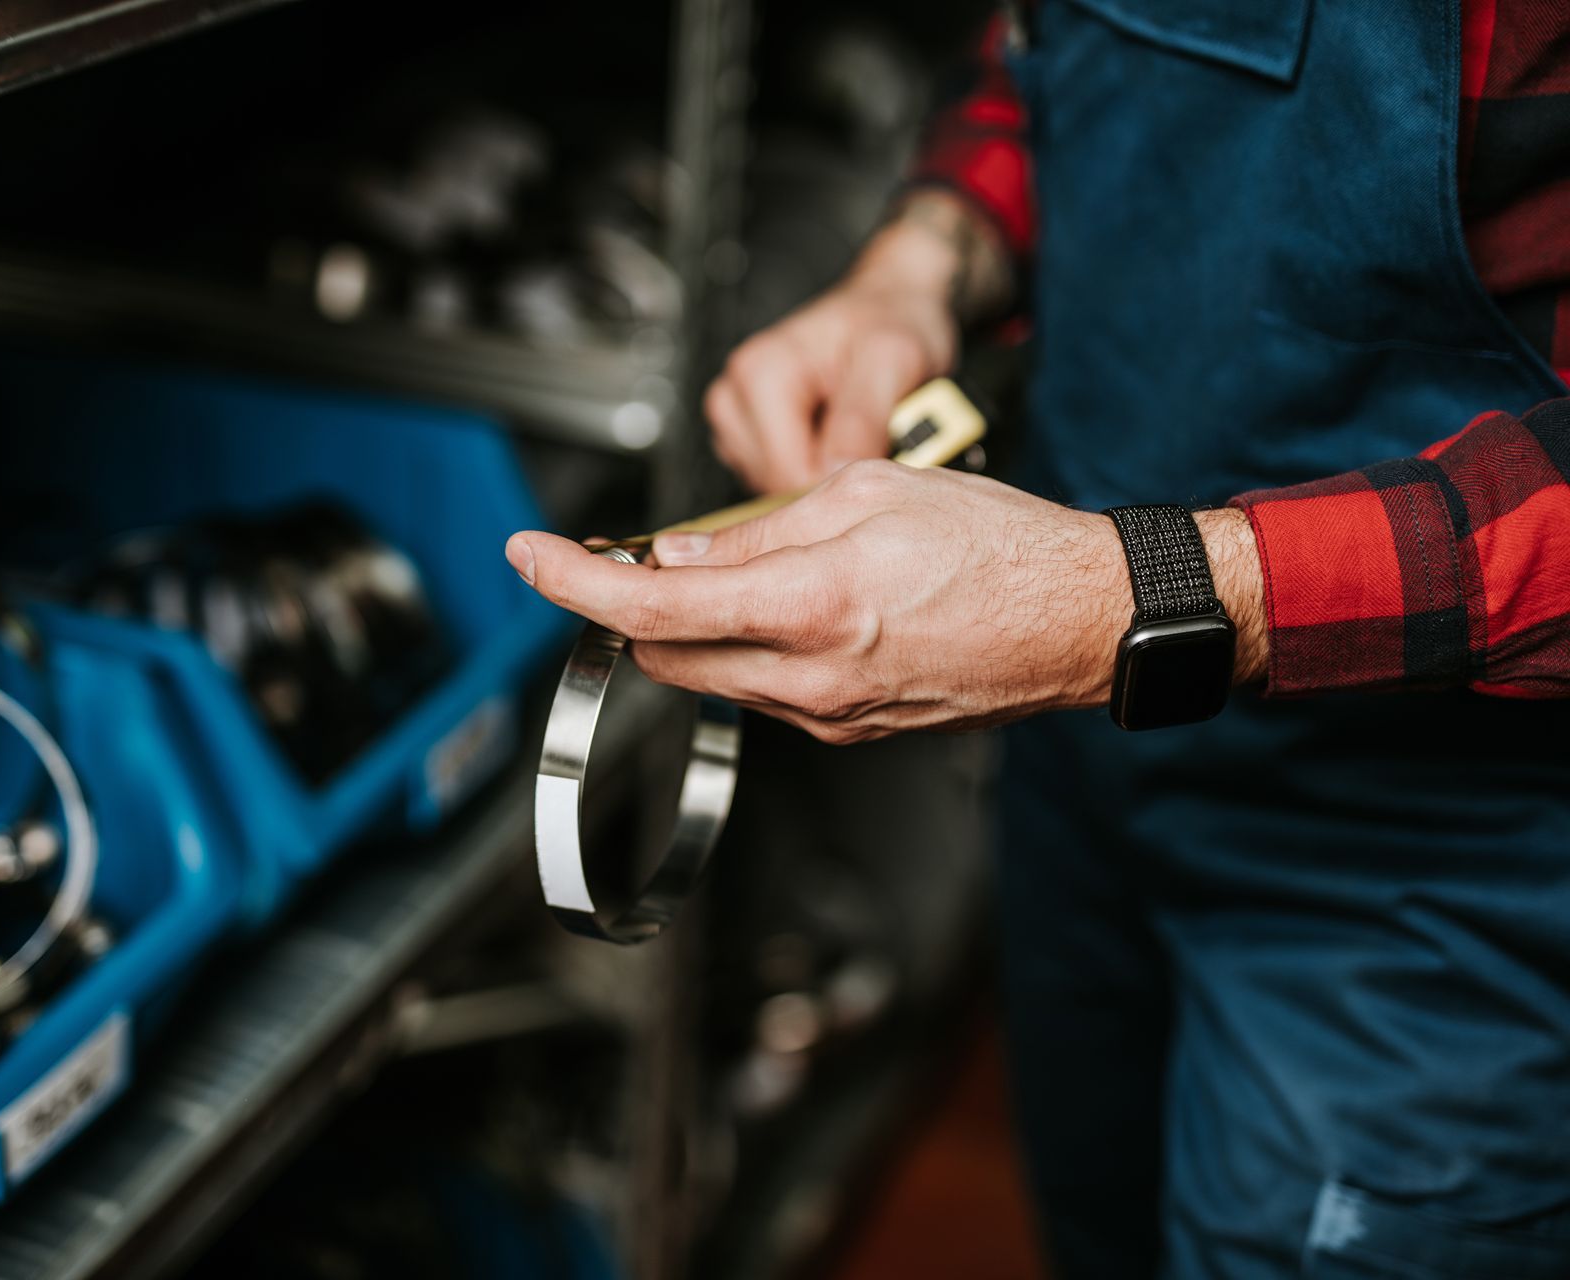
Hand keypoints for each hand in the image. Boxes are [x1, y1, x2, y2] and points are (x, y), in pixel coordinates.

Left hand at [505, 462, 1267, 742]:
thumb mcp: (866, 491)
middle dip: (631, 602)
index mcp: (810, 604)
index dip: (574, 578)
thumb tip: (680, 551)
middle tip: (633, 551)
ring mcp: (828, 717)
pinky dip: (745, 648)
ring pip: (709, 676)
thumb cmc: (998, 543)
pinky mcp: (849, 732)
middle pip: (663, 653)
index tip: (533, 554)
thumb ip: (757, 528)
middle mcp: (810, 677)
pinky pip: (763, 692)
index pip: (650, 603)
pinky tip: (786, 605)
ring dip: (690, 625)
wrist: (1081, 621)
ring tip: (734, 567)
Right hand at [703, 191, 1009, 493]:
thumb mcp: (896, 359)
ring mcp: (735, 417)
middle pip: (775, 483)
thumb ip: (864, 416)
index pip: (786, 474)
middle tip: (872, 434)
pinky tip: (835, 435)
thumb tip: (833, 470)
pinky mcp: (744, 434)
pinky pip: (774, 478)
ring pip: (773, 487)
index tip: (877, 453)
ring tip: (854, 429)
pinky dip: (811, 466)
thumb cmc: (893, 323)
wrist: (889, 306)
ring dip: (821, 470)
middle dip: (828, 472)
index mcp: (759, 374)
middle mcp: (733, 394)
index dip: (839, 477)